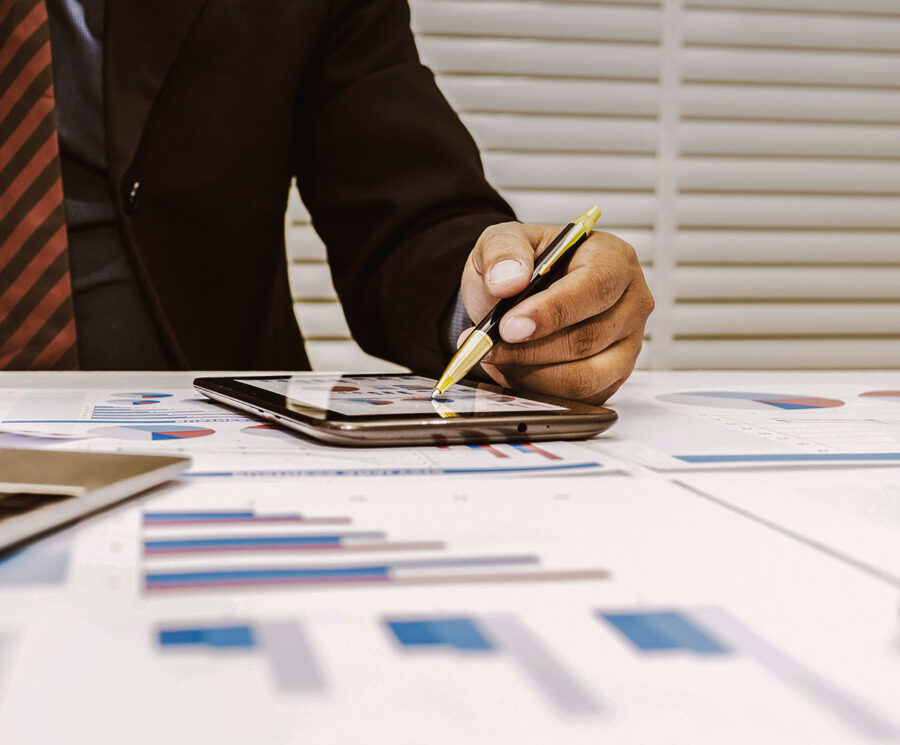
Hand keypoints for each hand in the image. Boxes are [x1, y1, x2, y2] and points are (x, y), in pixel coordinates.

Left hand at [459, 221, 653, 403]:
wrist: (520, 293)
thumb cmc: (524, 265)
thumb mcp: (503, 240)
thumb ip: (503, 252)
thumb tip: (509, 279)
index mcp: (613, 259)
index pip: (593, 289)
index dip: (551, 312)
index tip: (509, 326)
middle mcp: (631, 302)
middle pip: (587, 339)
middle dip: (530, 349)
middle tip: (489, 347)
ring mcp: (627, 344)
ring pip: (584, 377)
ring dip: (531, 373)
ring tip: (498, 356)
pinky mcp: (614, 377)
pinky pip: (579, 397)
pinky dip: (539, 389)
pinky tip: (515, 369)